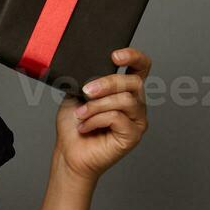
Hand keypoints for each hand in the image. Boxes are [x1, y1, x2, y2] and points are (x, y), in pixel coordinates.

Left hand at [52, 47, 150, 181]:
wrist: (69, 153)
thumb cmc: (74, 125)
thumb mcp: (78, 94)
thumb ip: (89, 79)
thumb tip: (92, 69)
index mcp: (124, 90)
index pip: (141, 67)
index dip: (134, 57)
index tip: (115, 56)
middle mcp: (135, 103)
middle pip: (133, 82)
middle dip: (107, 83)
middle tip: (86, 91)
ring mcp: (137, 120)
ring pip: (125, 100)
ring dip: (97, 106)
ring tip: (81, 115)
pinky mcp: (133, 135)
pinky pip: (118, 118)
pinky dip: (96, 120)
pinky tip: (85, 126)